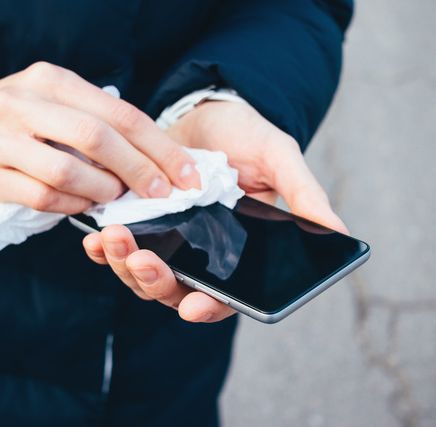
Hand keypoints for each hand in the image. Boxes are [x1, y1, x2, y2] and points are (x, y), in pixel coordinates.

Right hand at [0, 62, 200, 213]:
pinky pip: (43, 198)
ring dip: (103, 190)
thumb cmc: (17, 115)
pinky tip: (83, 203)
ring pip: (68, 172)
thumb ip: (98, 119)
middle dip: (139, 171)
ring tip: (114, 195)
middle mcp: (25, 103)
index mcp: (52, 79)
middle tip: (162, 194)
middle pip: (97, 139)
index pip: (120, 113)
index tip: (188, 175)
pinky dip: (73, 205)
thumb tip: (156, 159)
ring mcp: (2, 139)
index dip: (160, 147)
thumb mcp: (55, 98)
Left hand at [83, 100, 346, 322]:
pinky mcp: (136, 223)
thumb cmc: (247, 137)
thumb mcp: (278, 159)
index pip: (224, 296)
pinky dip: (102, 250)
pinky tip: (94, 237)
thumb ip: (303, 194)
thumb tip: (341, 231)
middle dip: (154, 282)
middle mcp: (198, 255)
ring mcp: (164, 241)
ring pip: (140, 275)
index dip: (209, 308)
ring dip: (124, 265)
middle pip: (173, 291)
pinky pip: (115, 250)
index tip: (195, 305)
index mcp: (235, 252)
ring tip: (113, 239)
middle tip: (143, 260)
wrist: (205, 110)